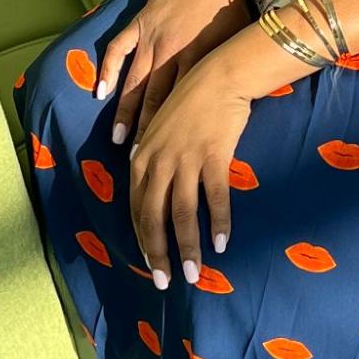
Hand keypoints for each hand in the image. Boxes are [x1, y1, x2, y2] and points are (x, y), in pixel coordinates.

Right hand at [97, 0, 250, 149]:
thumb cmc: (229, 13)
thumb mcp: (232, 47)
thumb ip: (222, 73)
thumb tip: (227, 105)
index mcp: (197, 63)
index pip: (180, 105)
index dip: (170, 132)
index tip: (164, 155)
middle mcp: (172, 55)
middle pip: (155, 100)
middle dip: (146, 131)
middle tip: (137, 158)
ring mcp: (152, 40)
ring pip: (136, 82)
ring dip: (126, 111)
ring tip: (118, 137)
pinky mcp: (140, 25)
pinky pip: (119, 50)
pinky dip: (109, 71)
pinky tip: (101, 92)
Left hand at [127, 56, 250, 288]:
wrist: (219, 76)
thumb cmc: (191, 103)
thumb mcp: (160, 130)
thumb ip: (151, 158)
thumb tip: (146, 185)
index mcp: (142, 158)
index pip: (136, 209)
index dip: (143, 241)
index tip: (151, 267)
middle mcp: (159, 161)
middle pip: (154, 217)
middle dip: (159, 254)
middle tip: (167, 282)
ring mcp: (185, 159)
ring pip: (182, 213)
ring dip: (188, 247)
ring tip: (194, 274)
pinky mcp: (213, 155)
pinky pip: (214, 197)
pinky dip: (218, 223)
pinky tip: (222, 243)